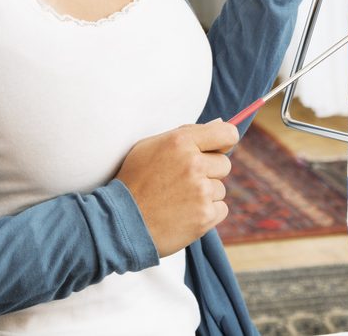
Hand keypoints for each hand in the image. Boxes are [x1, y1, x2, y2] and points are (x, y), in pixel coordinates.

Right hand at [115, 120, 238, 257]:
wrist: (119, 223)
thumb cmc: (135, 180)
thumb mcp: (151, 146)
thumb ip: (186, 133)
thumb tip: (219, 124)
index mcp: (182, 141)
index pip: (227, 134)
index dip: (225, 142)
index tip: (218, 150)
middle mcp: (194, 164)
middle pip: (224, 164)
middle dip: (209, 172)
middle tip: (184, 182)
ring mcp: (200, 191)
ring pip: (220, 188)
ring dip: (205, 195)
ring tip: (178, 200)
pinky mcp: (204, 216)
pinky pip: (221, 209)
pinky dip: (207, 214)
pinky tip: (184, 214)